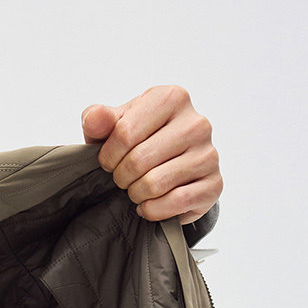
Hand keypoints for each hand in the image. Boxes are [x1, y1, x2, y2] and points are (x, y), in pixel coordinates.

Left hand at [81, 86, 220, 225]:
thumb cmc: (140, 143)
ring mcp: (208, 154)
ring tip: (136, 190)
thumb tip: (93, 118)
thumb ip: (99, 120)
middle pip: (138, 161)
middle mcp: (196, 123)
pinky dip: (153, 210)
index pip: (124, 133)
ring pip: (154, 184)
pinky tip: (149, 204)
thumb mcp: (115, 127)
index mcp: (172, 98)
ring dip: (136, 194)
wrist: (174, 169)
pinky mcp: (214, 184)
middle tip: (123, 179)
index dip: (108, 156)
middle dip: (121, 177)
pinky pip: (175, 202)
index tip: (109, 162)